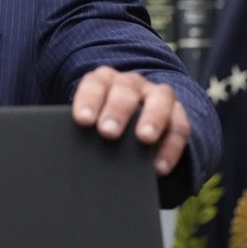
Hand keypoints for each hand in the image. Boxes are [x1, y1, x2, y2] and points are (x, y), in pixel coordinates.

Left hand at [71, 66, 190, 175]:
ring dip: (152, 119)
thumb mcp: (90, 120)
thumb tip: (67, 151)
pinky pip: (179, 127)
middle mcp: (132, 84)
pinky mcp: (177, 114)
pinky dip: (171, 147)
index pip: (95, 83)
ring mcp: (157, 95)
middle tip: (108, 132)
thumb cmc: (100, 123)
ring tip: (144, 139)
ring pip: (160, 100)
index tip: (82, 120)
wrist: (129, 123)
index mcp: (104, 80)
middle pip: (126, 89)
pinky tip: (159, 167)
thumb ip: (81, 129)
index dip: (89, 100)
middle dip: (117, 110)